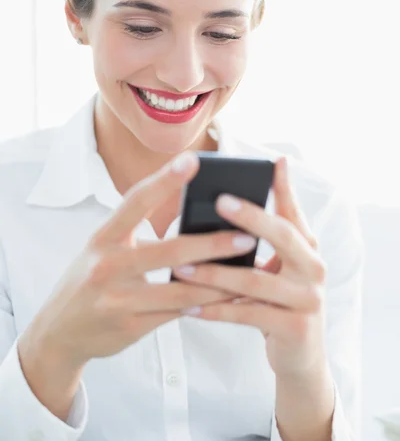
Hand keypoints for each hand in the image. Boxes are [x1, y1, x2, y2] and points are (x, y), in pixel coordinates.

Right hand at [24, 151, 254, 366]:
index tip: (193, 160)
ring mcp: (118, 299)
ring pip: (181, 290)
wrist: (59, 332)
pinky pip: (178, 314)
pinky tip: (229, 298)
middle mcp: (107, 266)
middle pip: (170, 251)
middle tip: (247, 235)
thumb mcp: (103, 250)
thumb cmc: (90, 280)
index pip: (136, 201)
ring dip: (220, 281)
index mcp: (102, 238)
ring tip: (250, 270)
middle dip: (213, 244)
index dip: (164, 180)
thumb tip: (192, 221)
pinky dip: (206, 304)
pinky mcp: (130, 326)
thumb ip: (138, 235)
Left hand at [172, 157, 327, 378]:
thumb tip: (243, 194)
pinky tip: (188, 308)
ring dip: (214, 274)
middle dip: (251, 217)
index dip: (284, 188)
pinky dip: (215, 310)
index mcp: (309, 249)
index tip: (272, 163)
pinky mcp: (294, 327)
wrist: (302, 354)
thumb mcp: (280, 266)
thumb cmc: (281, 300)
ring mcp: (308, 299)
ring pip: (254, 280)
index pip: (294, 212)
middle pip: (283, 236)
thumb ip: (266, 235)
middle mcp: (314, 269)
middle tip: (219, 201)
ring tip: (180, 268)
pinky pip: (246, 315)